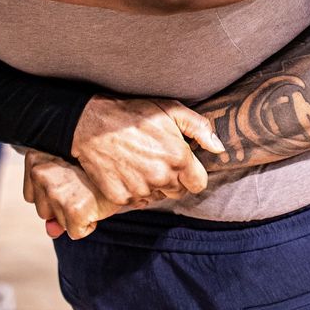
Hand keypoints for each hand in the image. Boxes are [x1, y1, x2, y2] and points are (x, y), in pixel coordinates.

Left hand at [23, 150, 121, 239]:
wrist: (129, 163)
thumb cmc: (95, 167)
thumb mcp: (69, 178)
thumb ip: (53, 203)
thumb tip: (50, 230)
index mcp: (35, 157)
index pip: (30, 195)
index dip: (50, 196)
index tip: (70, 181)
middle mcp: (41, 173)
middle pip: (42, 210)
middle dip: (60, 206)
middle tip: (82, 187)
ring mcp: (56, 191)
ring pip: (56, 221)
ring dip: (72, 215)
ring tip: (89, 193)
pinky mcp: (74, 209)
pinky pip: (74, 232)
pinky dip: (87, 225)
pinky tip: (97, 205)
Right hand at [70, 95, 224, 206]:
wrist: (92, 124)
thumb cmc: (133, 114)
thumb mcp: (170, 109)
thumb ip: (199, 128)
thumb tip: (218, 148)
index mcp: (178, 158)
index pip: (199, 184)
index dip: (192, 174)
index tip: (183, 164)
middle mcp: (162, 178)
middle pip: (179, 192)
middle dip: (174, 178)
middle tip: (159, 159)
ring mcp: (140, 190)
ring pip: (158, 196)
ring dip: (154, 184)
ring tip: (142, 162)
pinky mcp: (121, 198)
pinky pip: (137, 201)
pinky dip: (135, 189)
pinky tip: (129, 170)